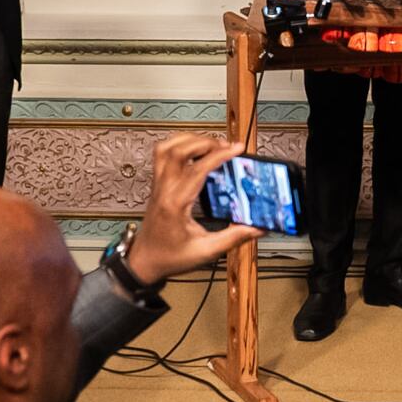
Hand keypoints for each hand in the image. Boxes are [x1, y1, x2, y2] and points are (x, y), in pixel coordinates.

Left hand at [123, 134, 260, 282]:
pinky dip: (177, 146)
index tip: (235, 149)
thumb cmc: (168, 257)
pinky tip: (193, 150)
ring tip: (209, 144)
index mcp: (175, 205)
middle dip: (204, 142)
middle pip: (177, 151)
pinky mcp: (157, 186)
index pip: (196, 170)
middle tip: (225, 146)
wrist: (144, 261)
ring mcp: (158, 186)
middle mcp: (163, 191)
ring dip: (188, 140)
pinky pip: (161, 156)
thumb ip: (233, 237)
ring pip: (165, 149)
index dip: (218, 156)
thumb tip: (257, 227)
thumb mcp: (205, 251)